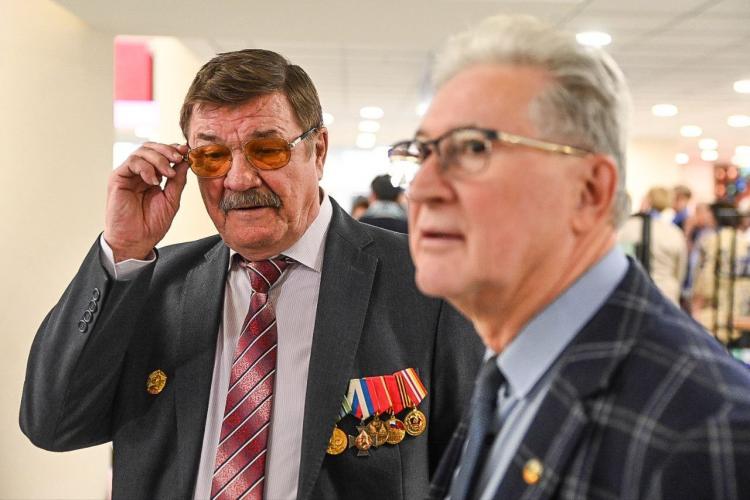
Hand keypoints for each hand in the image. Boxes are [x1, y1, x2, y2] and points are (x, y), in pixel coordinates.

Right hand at [103, 142, 189, 261]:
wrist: (136, 240)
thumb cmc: (152, 224)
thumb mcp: (172, 199)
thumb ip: (178, 180)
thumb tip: (186, 161)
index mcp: (152, 176)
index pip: (161, 154)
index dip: (174, 149)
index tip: (187, 151)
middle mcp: (139, 172)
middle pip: (151, 147)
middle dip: (167, 150)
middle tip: (179, 158)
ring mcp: (128, 174)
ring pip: (142, 151)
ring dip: (159, 159)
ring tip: (168, 174)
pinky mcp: (118, 178)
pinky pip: (132, 162)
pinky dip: (146, 168)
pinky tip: (154, 181)